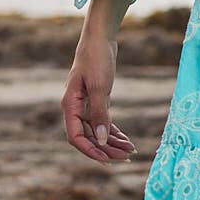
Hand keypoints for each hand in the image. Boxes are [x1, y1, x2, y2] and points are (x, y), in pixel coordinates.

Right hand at [61, 31, 137, 165]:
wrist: (100, 38)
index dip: (91, 151)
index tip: (107, 160)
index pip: (75, 137)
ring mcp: (84, 104)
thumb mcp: (100, 86)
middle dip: (106, 149)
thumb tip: (101, 140)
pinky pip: (102, 122)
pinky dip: (114, 131)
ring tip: (130, 151)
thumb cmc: (96, 58)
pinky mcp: (96, 100)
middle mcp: (74, 108)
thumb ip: (99, 114)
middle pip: (88, 137)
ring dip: (112, 142)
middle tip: (126, 157)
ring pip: (96, 131)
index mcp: (69, 105)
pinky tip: (126, 140)